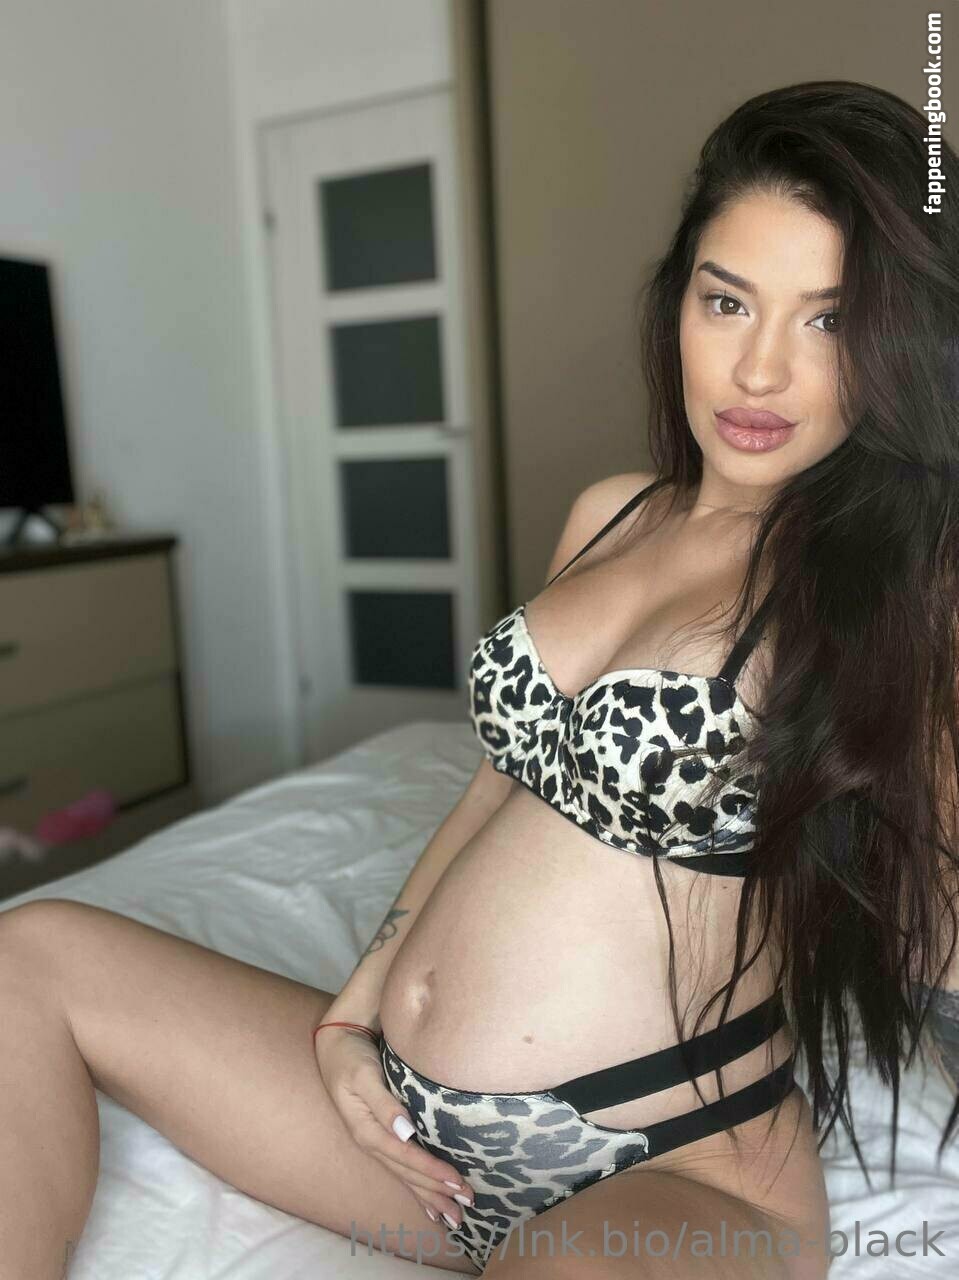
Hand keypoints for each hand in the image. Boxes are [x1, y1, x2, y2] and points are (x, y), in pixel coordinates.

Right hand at [313, 1024, 474, 1228]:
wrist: (337, 1042)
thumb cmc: (350, 1057)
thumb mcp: (363, 1076)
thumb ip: (384, 1103)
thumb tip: (405, 1130)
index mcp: (367, 1130)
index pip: (406, 1156)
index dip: (431, 1171)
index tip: (457, 1182)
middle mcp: (372, 1141)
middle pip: (408, 1173)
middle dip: (436, 1192)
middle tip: (466, 1208)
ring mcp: (377, 1140)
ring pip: (406, 1175)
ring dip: (430, 1195)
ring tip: (453, 1216)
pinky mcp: (382, 1134)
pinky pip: (402, 1166)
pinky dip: (418, 1186)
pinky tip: (430, 1203)